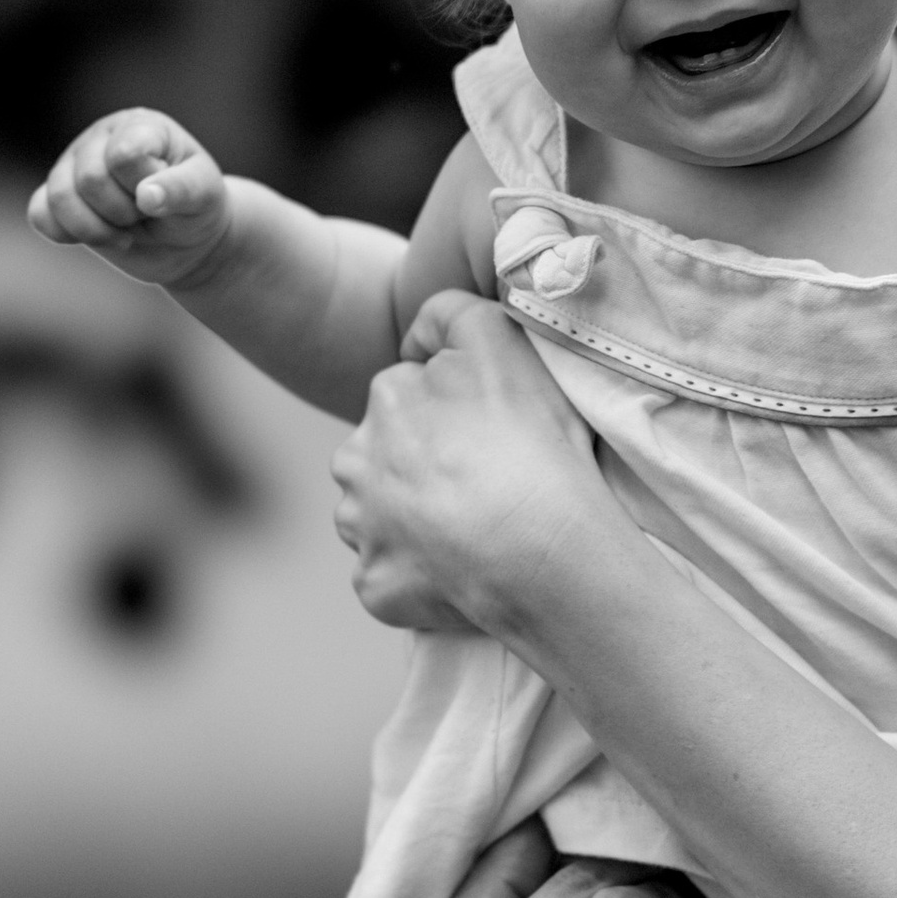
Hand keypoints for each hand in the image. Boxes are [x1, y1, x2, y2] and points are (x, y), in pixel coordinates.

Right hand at [29, 108, 233, 291]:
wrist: (185, 241)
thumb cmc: (197, 208)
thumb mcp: (204, 196)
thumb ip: (181, 189)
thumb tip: (147, 196)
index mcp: (139, 127)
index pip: (123, 154)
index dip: (141, 185)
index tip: (161, 195)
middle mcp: (100, 140)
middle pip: (89, 178)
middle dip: (123, 211)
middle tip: (145, 215)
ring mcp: (73, 167)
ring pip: (59, 198)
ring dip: (96, 229)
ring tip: (126, 231)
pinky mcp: (57, 199)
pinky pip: (40, 215)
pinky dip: (67, 234)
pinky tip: (99, 237)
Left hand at [330, 292, 613, 638]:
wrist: (539, 547)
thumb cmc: (530, 445)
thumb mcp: (499, 340)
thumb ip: (451, 314)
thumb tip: (415, 340)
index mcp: (386, 399)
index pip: (409, 398)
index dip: (451, 418)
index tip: (488, 439)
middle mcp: (357, 460)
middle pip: (384, 459)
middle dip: (419, 470)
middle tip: (482, 487)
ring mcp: (362, 528)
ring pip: (379, 519)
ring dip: (413, 525)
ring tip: (474, 534)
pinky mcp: (373, 583)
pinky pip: (389, 578)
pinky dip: (416, 579)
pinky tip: (461, 574)